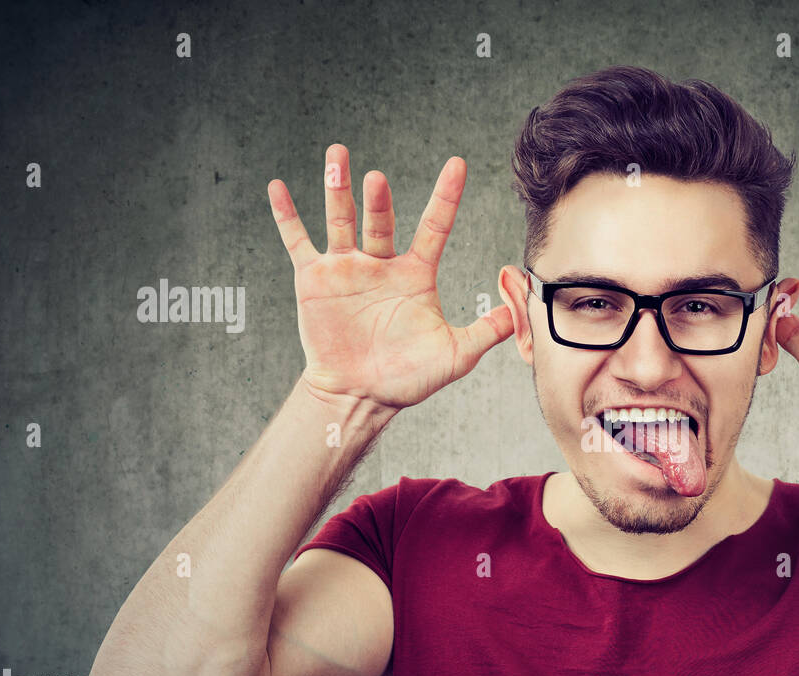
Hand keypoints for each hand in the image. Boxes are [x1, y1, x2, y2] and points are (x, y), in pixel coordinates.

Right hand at [267, 144, 513, 411]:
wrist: (361, 397)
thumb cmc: (409, 378)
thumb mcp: (457, 355)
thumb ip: (488, 330)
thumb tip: (521, 308)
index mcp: (415, 274)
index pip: (434, 226)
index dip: (446, 197)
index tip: (457, 164)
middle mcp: (381, 264)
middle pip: (381, 220)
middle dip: (378, 200)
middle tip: (377, 180)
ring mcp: (346, 268)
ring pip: (341, 220)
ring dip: (337, 189)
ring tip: (337, 156)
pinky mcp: (314, 280)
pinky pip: (298, 242)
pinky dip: (287, 216)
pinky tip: (276, 187)